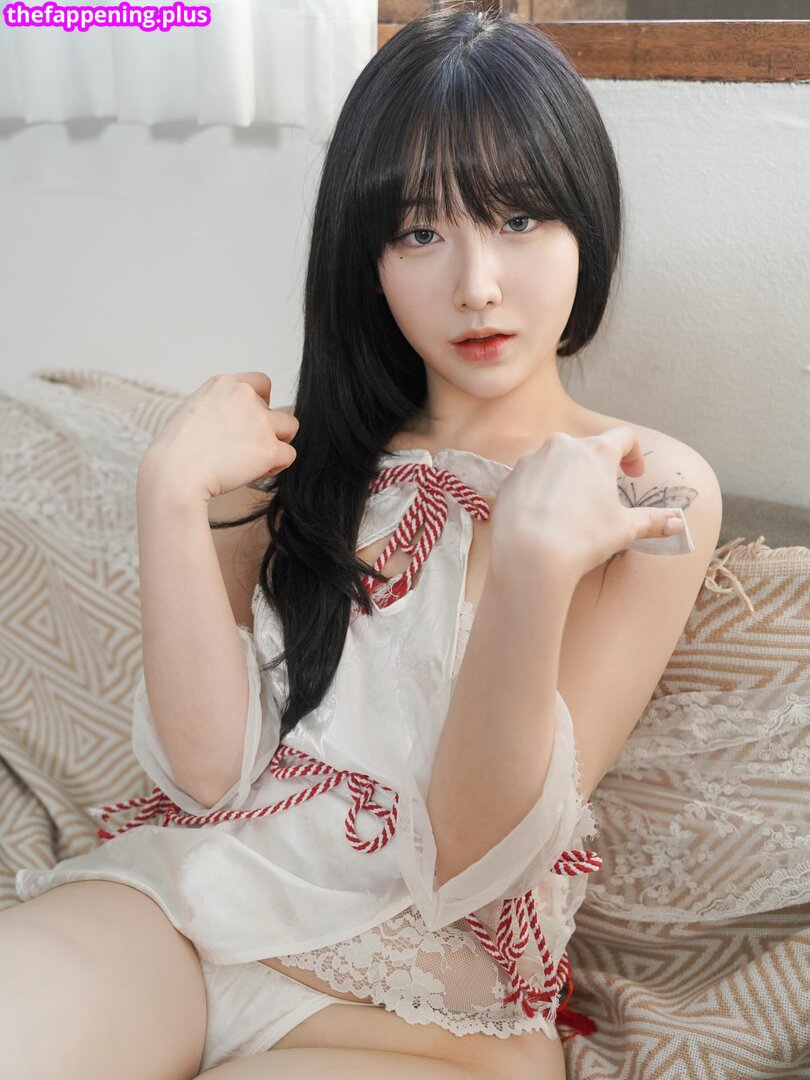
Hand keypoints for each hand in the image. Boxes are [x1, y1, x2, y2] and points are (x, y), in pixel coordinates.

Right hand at [138, 372, 298, 501]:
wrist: (174, 475)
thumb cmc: (175, 452)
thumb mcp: (194, 411)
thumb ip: (221, 407)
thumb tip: (239, 421)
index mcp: (224, 384)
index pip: (261, 383)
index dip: (261, 404)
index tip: (250, 422)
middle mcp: (245, 396)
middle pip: (275, 411)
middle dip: (265, 430)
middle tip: (241, 450)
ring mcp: (260, 421)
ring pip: (289, 429)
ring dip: (275, 445)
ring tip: (251, 461)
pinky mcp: (269, 447)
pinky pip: (288, 455)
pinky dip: (275, 467)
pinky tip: (252, 473)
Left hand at [489, 426, 685, 581]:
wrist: (529, 555)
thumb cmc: (583, 538)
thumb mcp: (624, 530)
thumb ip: (653, 521)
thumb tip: (678, 524)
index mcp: (596, 451)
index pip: (624, 437)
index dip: (634, 454)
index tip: (633, 475)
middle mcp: (562, 446)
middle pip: (586, 449)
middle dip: (596, 469)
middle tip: (601, 496)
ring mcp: (531, 460)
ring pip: (555, 462)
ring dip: (566, 478)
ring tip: (570, 510)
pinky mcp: (509, 479)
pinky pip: (530, 479)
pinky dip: (540, 491)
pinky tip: (543, 517)